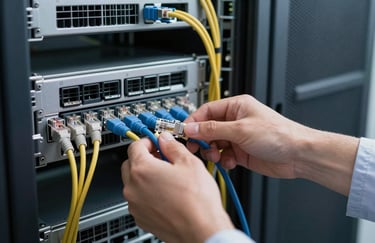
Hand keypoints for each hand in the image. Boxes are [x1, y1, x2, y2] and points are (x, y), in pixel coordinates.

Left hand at [121, 132, 233, 242]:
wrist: (201, 231)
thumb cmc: (197, 201)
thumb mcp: (189, 163)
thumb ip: (173, 147)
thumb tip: (166, 140)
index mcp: (142, 170)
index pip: (134, 146)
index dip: (148, 141)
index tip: (157, 143)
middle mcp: (133, 188)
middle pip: (130, 164)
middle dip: (144, 158)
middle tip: (162, 158)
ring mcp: (135, 205)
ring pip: (133, 183)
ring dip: (145, 176)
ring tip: (168, 178)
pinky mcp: (140, 218)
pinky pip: (138, 199)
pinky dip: (147, 193)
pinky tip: (166, 194)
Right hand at [184, 95, 358, 194]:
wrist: (297, 155)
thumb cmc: (279, 135)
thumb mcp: (241, 130)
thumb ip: (213, 129)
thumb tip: (192, 127)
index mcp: (236, 107)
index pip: (206, 111)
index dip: (193, 121)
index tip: (184, 132)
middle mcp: (235, 121)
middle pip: (207, 128)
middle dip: (201, 139)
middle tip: (196, 147)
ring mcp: (238, 137)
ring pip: (214, 143)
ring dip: (212, 151)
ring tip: (217, 156)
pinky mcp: (240, 152)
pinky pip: (223, 155)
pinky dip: (223, 160)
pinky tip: (230, 161)